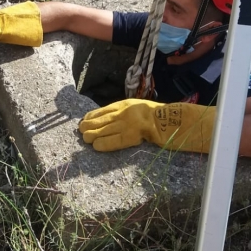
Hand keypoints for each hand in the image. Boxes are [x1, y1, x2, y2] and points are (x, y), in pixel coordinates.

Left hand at [79, 99, 215, 153]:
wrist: (170, 121)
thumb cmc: (157, 115)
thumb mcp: (138, 108)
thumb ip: (126, 112)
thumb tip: (111, 120)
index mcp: (125, 104)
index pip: (103, 110)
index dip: (92, 116)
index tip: (83, 120)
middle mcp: (123, 113)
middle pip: (100, 120)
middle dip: (88, 126)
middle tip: (81, 131)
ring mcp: (126, 124)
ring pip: (103, 130)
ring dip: (92, 135)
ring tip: (85, 139)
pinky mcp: (130, 136)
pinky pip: (113, 141)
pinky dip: (103, 143)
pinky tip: (95, 145)